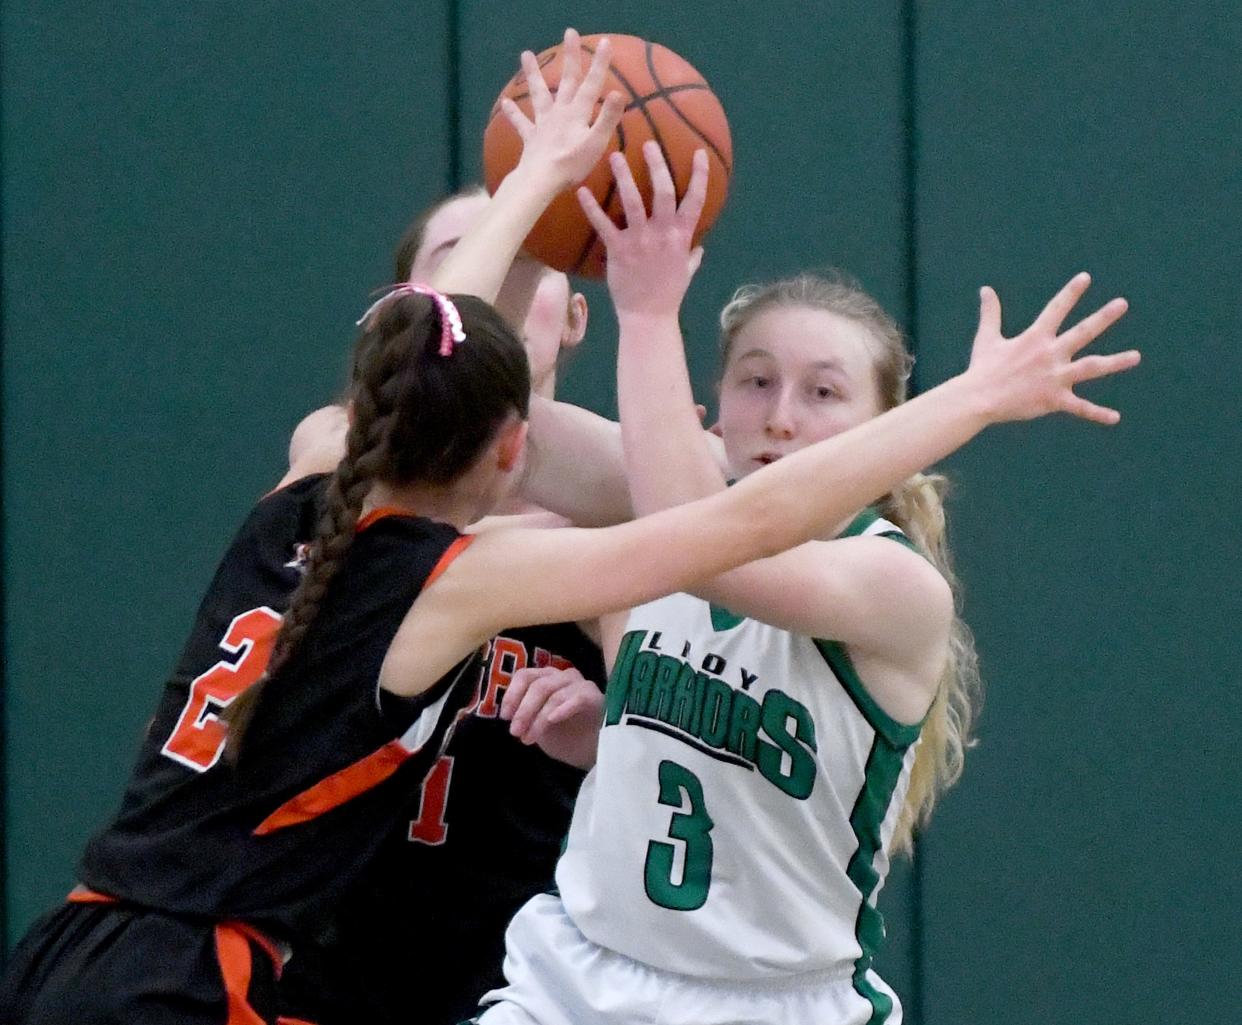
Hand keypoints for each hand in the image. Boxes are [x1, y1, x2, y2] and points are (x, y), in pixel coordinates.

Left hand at [499, 665, 603, 769]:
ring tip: (529, 739)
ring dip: (538, 718)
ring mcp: (581, 684)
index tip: (505, 717)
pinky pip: (578, 698)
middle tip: (515, 732)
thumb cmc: (567, 734)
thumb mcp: (539, 725)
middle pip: (538, 685)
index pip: (525, 676)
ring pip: (554, 695)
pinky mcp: (595, 697)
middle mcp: (563, 676)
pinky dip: (563, 708)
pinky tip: (553, 720)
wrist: (596, 749)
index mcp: (547, 678)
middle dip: (523, 710)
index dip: (512, 694)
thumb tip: (508, 715)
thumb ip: (526, 716)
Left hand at [501, 29, 625, 191]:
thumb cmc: (571, 164)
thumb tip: (618, 92)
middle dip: (570, 56)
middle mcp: (559, 112)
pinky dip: (513, 114)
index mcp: (577, 113)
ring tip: (525, 54)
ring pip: (538, 94)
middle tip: (570, 32)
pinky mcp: (531, 138)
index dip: (600, 64)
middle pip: (566, 80)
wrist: (540, 180)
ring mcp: (543, 124)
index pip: (591, 84)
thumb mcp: (596, 142)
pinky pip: (521, 123)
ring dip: (533, 74)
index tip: (605, 42)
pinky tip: (505, 103)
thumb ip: (607, 118)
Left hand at [578, 141, 708, 317]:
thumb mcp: (687, 272)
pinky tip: (581, 192)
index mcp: (682, 236)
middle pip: (663, 191)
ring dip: (624, 176)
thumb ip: (693, 256)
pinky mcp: (619, 250)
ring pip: (633, 201)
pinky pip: (603, 224)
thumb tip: (701, 247)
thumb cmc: (668, 294)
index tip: (698, 152)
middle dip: (657, 165)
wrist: (649, 317)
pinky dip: (591, 208)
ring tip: (614, 156)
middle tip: (648, 144)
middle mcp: (663, 233)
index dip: (699, 175)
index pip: (696, 200)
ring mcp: (640, 241)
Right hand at [964, 273, 1137, 425]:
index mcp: (1035, 338)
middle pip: (1082, 332)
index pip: (1056, 309)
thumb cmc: (982, 368)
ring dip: (1115, 362)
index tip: (1086, 278)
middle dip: (1103, 317)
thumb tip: (985, 289)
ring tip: (1136, 357)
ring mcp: (1055, 377)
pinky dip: (1097, 414)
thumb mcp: (987, 338)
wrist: (978, 398)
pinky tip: (1115, 417)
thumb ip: (991, 312)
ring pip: (1091, 367)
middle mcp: (1050, 354)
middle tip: (1122, 303)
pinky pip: (1080, 408)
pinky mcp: (1054, 399)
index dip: (1071, 293)